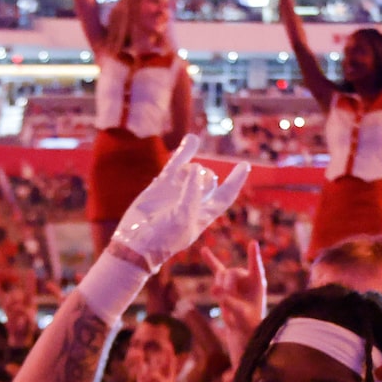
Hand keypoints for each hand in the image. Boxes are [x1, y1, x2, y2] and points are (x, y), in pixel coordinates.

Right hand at [105, 135, 249, 271]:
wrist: (136, 243)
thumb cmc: (163, 238)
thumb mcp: (182, 219)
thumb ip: (191, 194)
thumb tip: (197, 167)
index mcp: (204, 215)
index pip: (226, 195)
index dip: (236, 181)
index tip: (245, 165)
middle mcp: (194, 201)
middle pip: (209, 181)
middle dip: (204, 179)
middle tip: (189, 188)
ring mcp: (178, 191)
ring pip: (194, 171)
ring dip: (192, 169)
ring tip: (179, 180)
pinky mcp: (163, 185)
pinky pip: (176, 164)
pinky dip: (185, 151)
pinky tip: (192, 139)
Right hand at [210, 239, 267, 353]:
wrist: (243, 327)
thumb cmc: (248, 322)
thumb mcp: (240, 314)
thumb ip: (230, 302)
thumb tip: (215, 290)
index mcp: (258, 282)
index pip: (255, 266)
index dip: (253, 256)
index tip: (253, 243)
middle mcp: (247, 277)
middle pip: (232, 273)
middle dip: (227, 286)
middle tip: (224, 299)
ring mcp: (235, 279)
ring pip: (222, 274)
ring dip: (219, 287)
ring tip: (222, 300)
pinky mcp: (225, 283)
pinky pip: (216, 268)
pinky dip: (210, 260)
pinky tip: (203, 250)